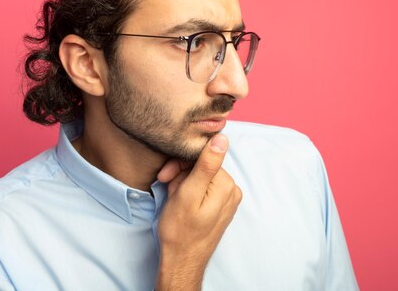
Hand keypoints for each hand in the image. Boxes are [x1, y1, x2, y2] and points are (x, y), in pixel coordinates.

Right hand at [155, 134, 242, 290]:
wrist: (182, 260)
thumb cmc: (180, 230)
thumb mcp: (188, 193)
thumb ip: (207, 165)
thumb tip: (222, 137)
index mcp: (227, 185)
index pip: (203, 157)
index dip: (180, 163)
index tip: (166, 175)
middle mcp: (232, 190)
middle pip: (201, 166)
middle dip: (180, 174)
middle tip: (167, 185)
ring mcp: (227, 199)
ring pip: (199, 177)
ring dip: (182, 183)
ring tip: (173, 197)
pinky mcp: (219, 206)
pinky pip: (202, 188)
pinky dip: (188, 191)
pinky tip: (179, 201)